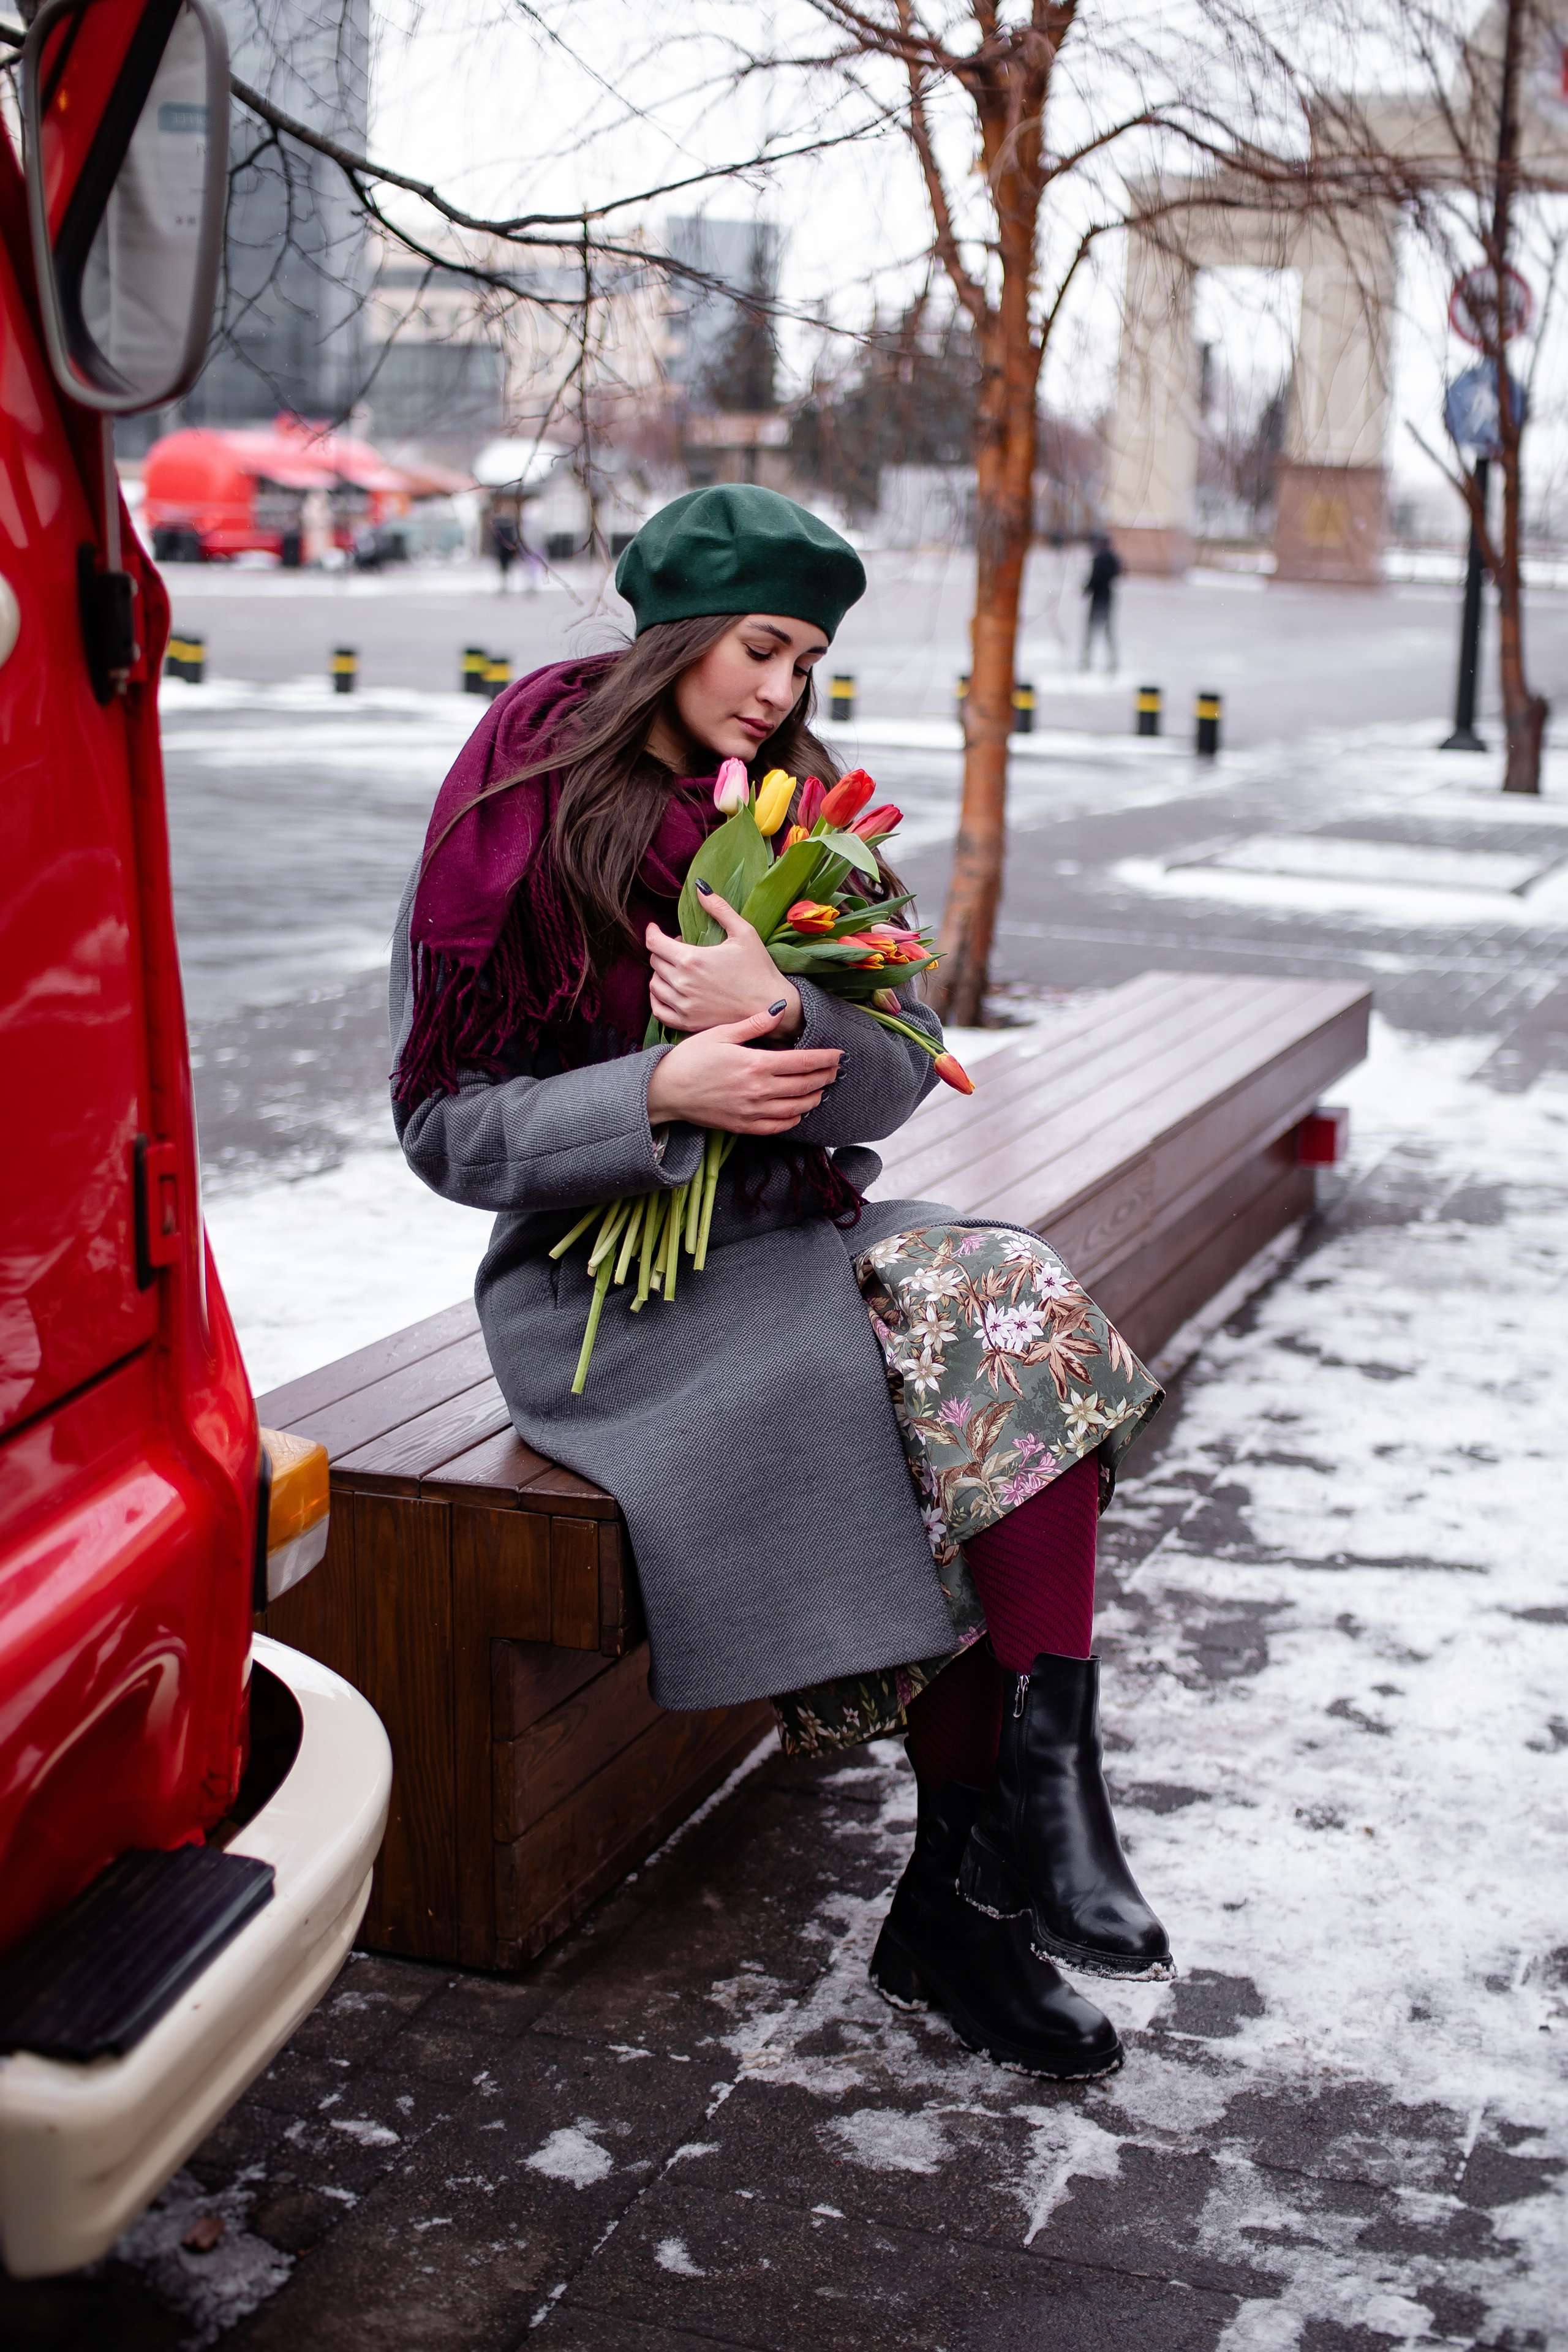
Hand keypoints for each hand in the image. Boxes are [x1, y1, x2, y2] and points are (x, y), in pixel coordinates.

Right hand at [645, 1005, 841, 1134]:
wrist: (666, 1091)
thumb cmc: (690, 1059)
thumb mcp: (720, 1033)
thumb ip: (754, 1024)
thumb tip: (779, 1009)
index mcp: (756, 1064)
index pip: (803, 1062)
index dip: (825, 1058)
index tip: (839, 1054)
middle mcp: (759, 1091)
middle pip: (805, 1085)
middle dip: (825, 1077)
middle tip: (836, 1070)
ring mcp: (753, 1111)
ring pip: (797, 1108)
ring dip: (815, 1098)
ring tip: (823, 1089)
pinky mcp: (744, 1126)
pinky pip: (779, 1126)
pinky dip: (795, 1119)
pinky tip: (799, 1112)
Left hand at [646, 888, 802, 1036]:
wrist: (770, 1006)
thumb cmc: (759, 969)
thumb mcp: (744, 932)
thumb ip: (719, 908)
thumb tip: (700, 887)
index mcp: (691, 959)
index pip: (654, 942)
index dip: (652, 932)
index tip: (656, 928)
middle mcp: (682, 983)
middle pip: (655, 961)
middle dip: (663, 950)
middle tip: (680, 947)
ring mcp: (683, 1005)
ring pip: (654, 985)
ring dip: (660, 973)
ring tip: (676, 968)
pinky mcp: (687, 1023)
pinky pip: (658, 1010)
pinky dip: (657, 998)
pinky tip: (667, 990)